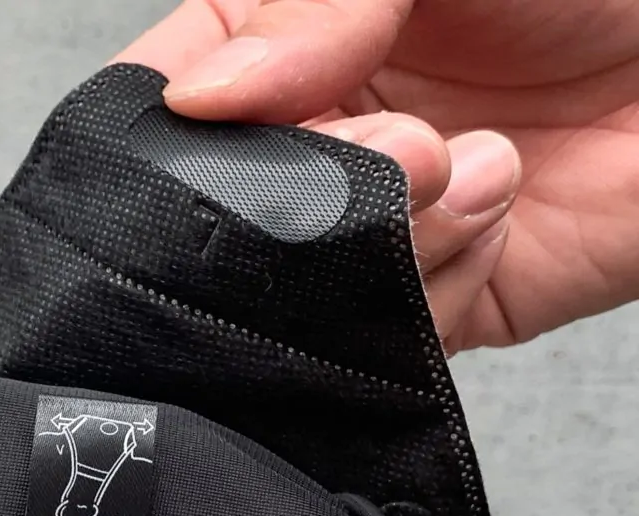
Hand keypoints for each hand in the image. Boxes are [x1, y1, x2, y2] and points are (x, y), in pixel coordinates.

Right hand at [115, 0, 638, 353]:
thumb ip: (304, 10)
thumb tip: (201, 95)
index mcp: (278, 61)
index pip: (169, 112)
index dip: (176, 134)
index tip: (215, 125)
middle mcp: (315, 154)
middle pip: (225, 221)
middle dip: (297, 194)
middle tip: (390, 140)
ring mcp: (368, 236)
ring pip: (300, 294)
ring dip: (386, 233)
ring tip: (462, 156)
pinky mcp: (436, 302)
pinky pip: (390, 334)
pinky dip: (439, 276)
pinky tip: (493, 199)